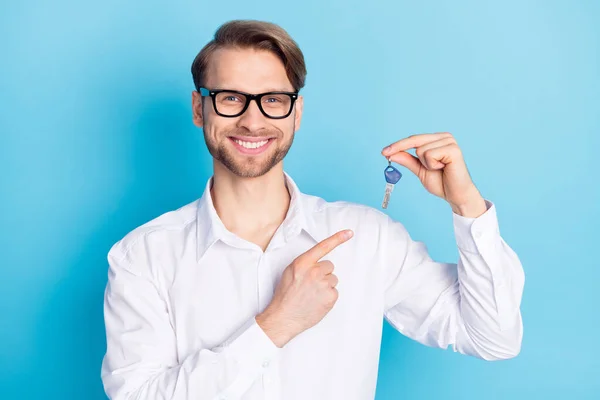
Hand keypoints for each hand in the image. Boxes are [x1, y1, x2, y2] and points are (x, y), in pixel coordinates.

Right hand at [256, 229, 353, 346]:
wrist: (283, 317)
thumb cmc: (285, 296)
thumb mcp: (290, 272)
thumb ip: (304, 264)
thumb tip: (317, 262)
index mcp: (302, 263)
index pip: (323, 246)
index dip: (338, 238)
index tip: (349, 233)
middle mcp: (314, 271)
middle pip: (329, 266)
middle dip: (323, 274)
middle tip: (311, 285)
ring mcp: (323, 284)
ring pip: (333, 279)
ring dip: (325, 286)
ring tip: (312, 295)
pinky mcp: (330, 296)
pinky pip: (334, 292)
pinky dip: (328, 297)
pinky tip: (317, 301)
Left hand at [382, 132, 486, 216]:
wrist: (456, 196)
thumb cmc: (442, 183)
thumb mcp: (420, 170)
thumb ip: (407, 160)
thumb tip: (391, 153)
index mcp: (437, 139)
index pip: (413, 139)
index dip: (398, 145)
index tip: (383, 152)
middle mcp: (444, 137)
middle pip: (415, 141)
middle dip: (410, 154)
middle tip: (413, 164)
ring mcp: (450, 141)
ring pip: (421, 149)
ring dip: (426, 164)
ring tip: (439, 169)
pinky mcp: (453, 149)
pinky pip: (430, 154)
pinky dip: (432, 165)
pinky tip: (443, 168)